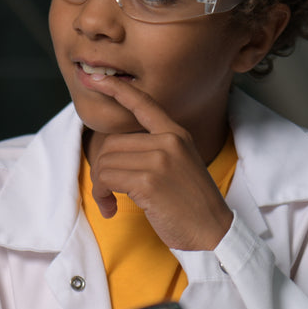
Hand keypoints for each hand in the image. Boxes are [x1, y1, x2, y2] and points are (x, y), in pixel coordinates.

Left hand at [83, 76, 233, 250]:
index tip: (95, 77)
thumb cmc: (189, 203)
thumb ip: (153, 150)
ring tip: (111, 202)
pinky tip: (111, 208)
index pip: (143, 104)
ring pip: (104, 162)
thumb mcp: (178, 165)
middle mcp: (169, 141)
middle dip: (102, 171)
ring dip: (100, 186)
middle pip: (110, 144)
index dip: (116, 89)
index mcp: (176, 134)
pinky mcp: (149, 181)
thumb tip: (113, 150)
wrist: (212, 231)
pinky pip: (106, 180)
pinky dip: (102, 196)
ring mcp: (160, 160)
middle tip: (108, 193)